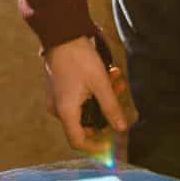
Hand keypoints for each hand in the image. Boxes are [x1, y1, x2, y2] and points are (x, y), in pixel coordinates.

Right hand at [41, 36, 128, 156]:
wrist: (61, 34)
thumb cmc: (79, 58)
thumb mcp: (100, 83)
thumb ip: (111, 107)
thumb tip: (121, 129)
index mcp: (66, 111)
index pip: (78, 141)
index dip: (96, 147)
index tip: (111, 142)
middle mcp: (59, 108)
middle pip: (84, 123)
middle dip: (106, 112)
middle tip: (120, 96)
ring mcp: (58, 98)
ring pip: (84, 107)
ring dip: (103, 97)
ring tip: (117, 78)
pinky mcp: (60, 88)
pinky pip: (79, 97)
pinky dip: (94, 90)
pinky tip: (108, 73)